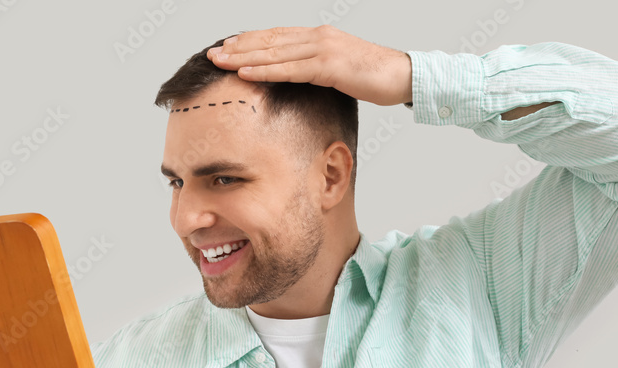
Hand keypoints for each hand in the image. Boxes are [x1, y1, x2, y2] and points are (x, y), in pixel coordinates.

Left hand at [206, 25, 412, 106]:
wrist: (404, 76)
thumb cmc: (374, 78)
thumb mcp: (339, 72)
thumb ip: (317, 71)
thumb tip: (299, 82)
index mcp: (319, 37)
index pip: (276, 36)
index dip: (250, 40)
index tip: (227, 47)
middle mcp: (318, 37)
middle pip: (270, 41)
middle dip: (238, 47)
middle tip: (213, 53)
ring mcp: (323, 49)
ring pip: (274, 53)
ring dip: (243, 57)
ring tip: (220, 62)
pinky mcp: (330, 66)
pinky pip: (290, 70)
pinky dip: (264, 71)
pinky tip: (245, 73)